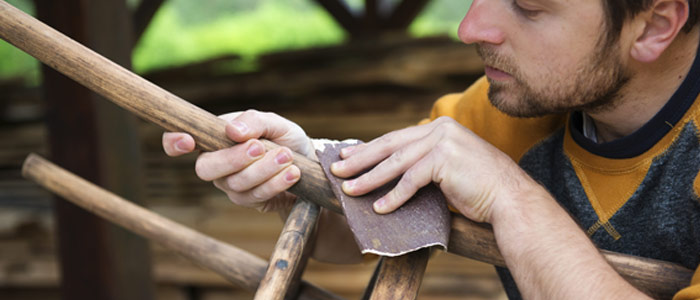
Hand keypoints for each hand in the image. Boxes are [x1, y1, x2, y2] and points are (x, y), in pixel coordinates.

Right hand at [162, 110, 314, 211]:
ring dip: (263, 169)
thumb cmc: (285, 137)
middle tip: (259, 147)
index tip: (187, 141)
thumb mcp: (275, 123)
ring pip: (235, 183)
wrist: (309, 162)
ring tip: (286, 157)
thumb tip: (233, 130)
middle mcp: (216, 163)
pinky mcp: (249, 200)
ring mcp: (230, 184)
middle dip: (232, 159)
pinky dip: (276, 183)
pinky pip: (255, 196)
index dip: (174, 142)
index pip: (178, 141)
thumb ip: (254, 121)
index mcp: (214, 137)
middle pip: (205, 169)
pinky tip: (292, 173)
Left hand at [330, 116, 534, 222]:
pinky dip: (394, 196)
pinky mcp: (444, 159)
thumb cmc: (479, 188)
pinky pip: (411, 180)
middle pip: (390, 146)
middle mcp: (440, 129)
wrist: (511, 199)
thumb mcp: (447, 168)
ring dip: (369, 179)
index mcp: (440, 127)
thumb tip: (390, 172)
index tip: (347, 156)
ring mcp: (443, 141)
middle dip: (360, 159)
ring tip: (349, 190)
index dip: (369, 149)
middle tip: (336, 169)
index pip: (396, 138)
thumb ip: (424, 163)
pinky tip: (380, 208)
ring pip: (396, 163)